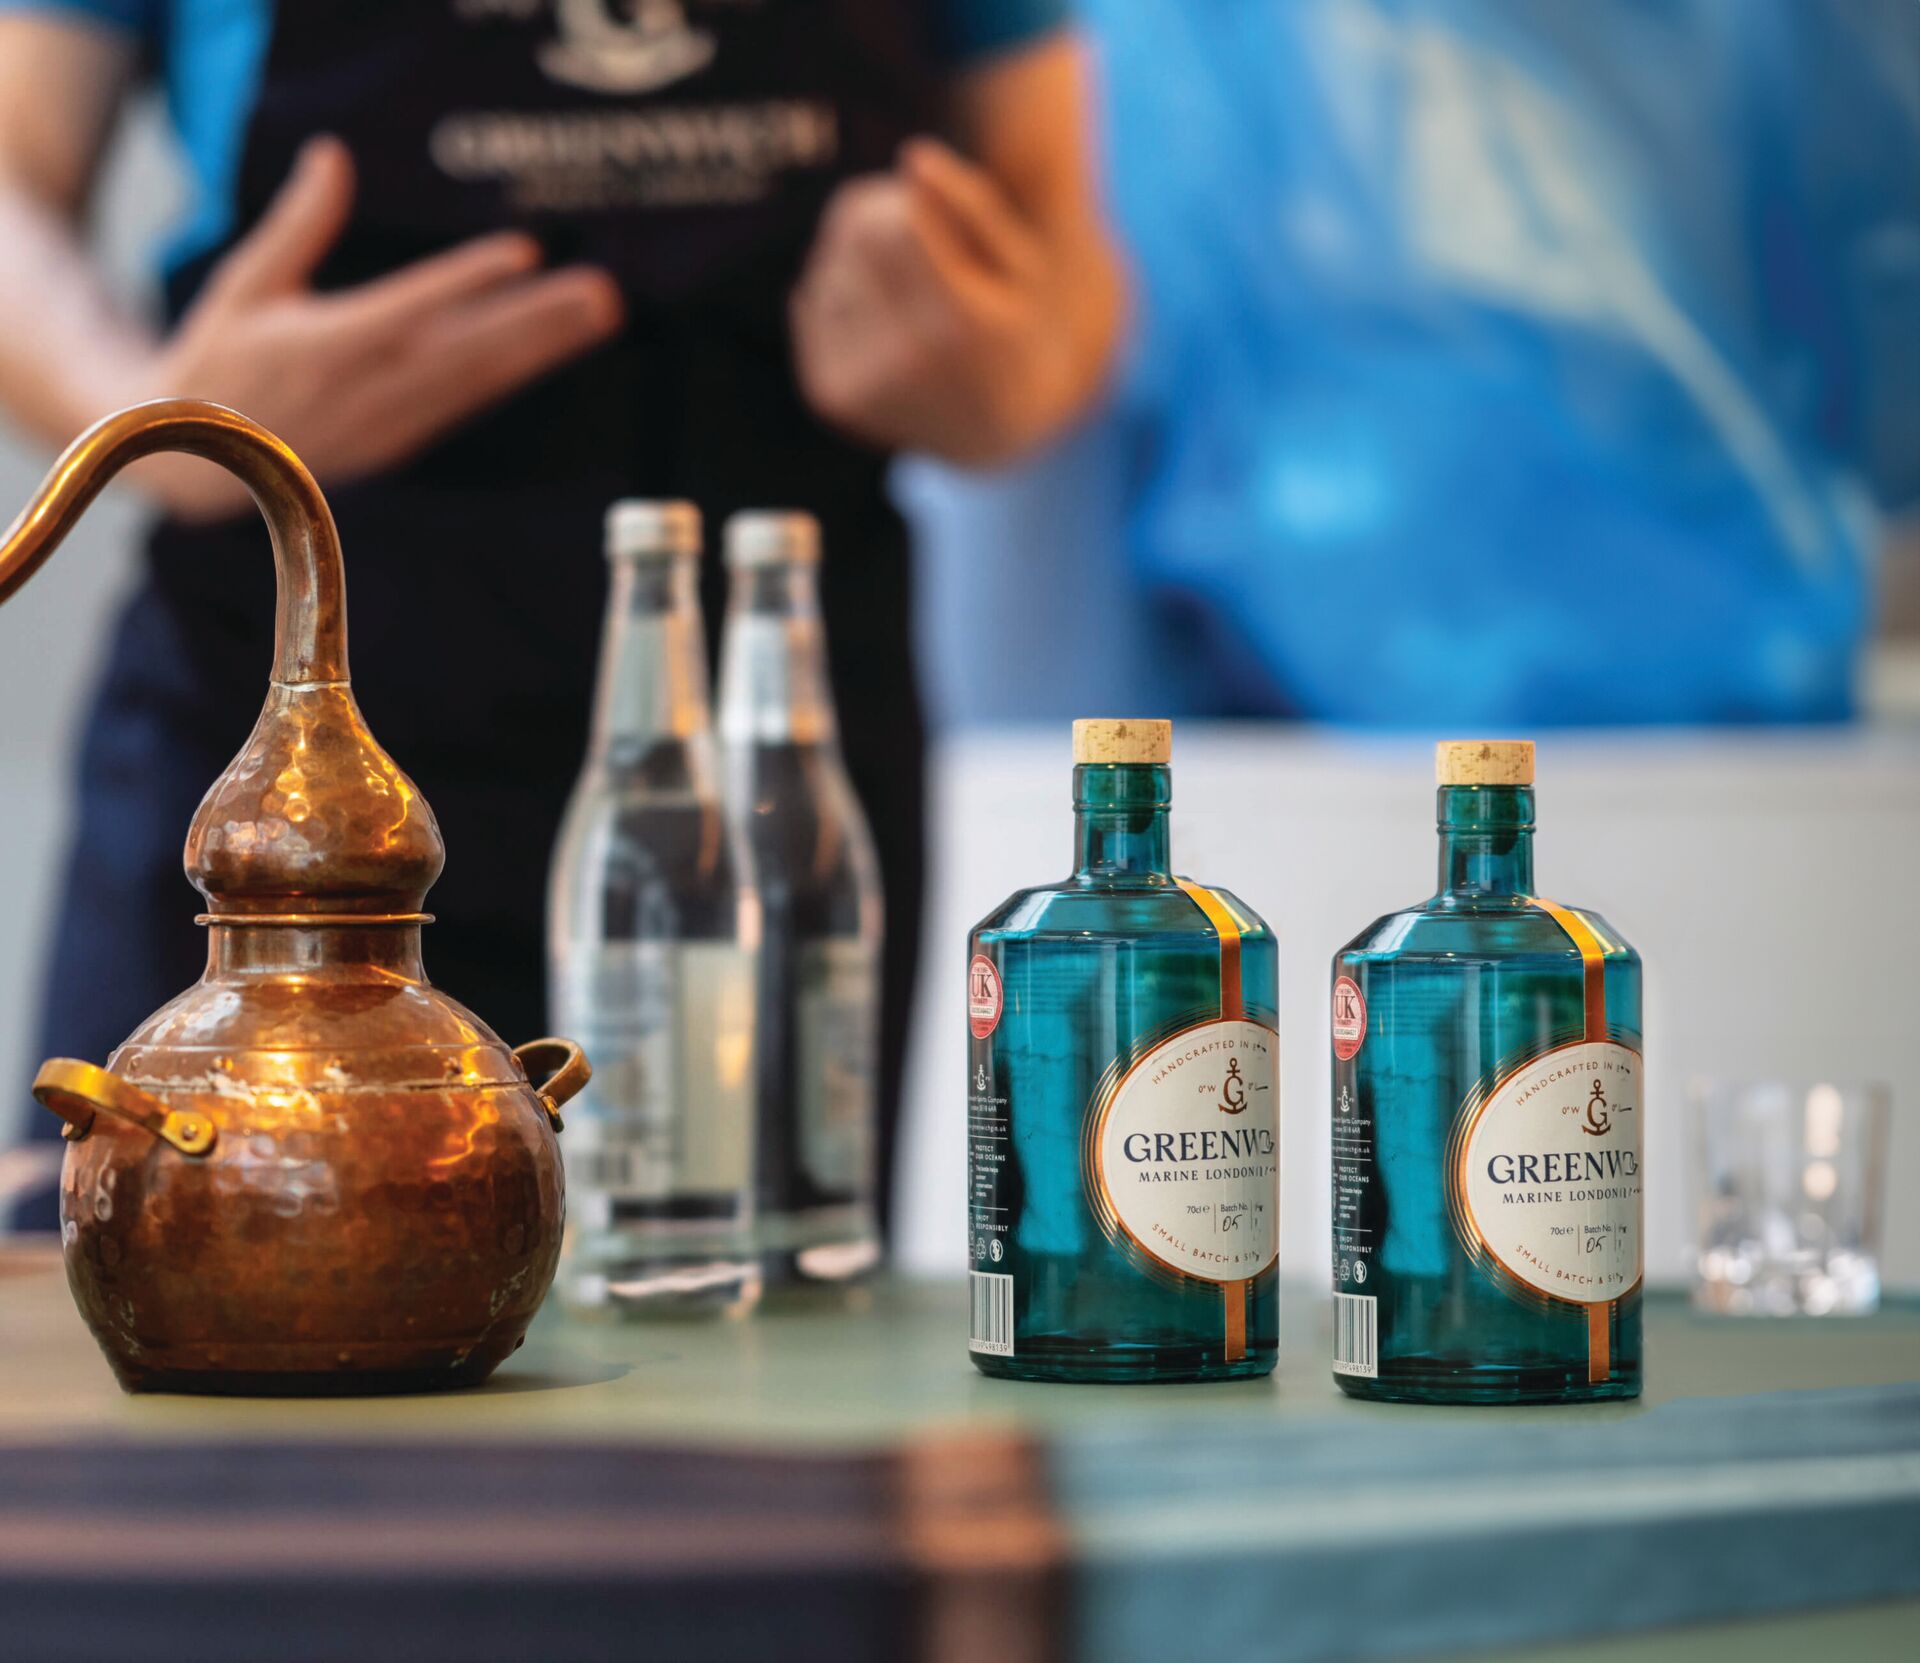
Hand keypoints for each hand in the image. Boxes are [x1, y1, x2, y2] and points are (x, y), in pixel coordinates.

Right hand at [120, 136, 623, 519]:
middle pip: (471, 348)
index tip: (524, 251)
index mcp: (329, 346)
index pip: (414, 306)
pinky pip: (471, 401)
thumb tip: (333, 155)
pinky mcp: (404, 441)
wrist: (205, 464)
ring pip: (483, 379)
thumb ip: (299, 224)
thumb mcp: (246, 285)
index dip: (470, 279)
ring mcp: (394, 422)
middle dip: (540, 320)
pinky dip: (516, 373)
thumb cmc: (219, 360)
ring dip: (545, 346)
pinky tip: (557, 344)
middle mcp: (372, 389)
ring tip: (600, 311)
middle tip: (600, 292)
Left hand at [791, 138, 1113, 466]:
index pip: (894, 218)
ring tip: (906, 296)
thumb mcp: (1020, 262)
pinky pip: (807, 300)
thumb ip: (974, 205)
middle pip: (852, 233)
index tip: (930, 209)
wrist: (996, 428)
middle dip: (877, 218)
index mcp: (962, 322)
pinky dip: (837, 299)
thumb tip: (913, 157)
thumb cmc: (1012, 324)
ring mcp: (863, 385)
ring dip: (858, 264)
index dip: (908, 198)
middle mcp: (907, 361)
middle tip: (913, 242)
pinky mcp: (829, 396)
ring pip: (826, 265)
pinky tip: (879, 323)